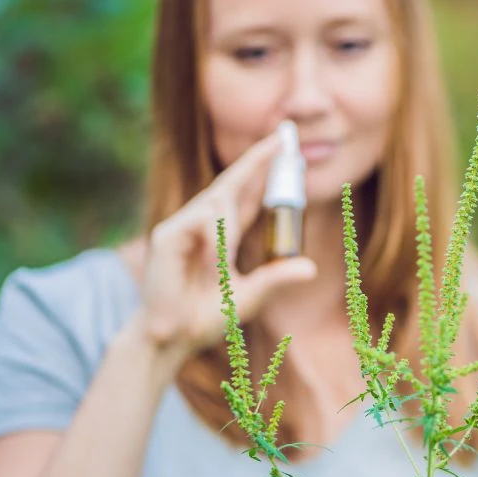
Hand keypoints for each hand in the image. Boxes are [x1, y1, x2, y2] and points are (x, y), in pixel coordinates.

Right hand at [137, 132, 316, 366]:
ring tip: (223, 265)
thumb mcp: (249, 296)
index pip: (246, 193)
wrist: (173, 340)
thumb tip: (311, 268)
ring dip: (230, 230)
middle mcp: (202, 224)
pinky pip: (201, 222)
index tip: (285, 145)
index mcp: (223, 235)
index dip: (264, 169)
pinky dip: (214, 242)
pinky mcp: (166, 236)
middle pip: (232, 181)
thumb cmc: (205, 318)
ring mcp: (182, 227)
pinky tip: (212, 265)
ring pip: (218, 204)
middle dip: (258, 159)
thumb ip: (275, 278)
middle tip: (285, 136)